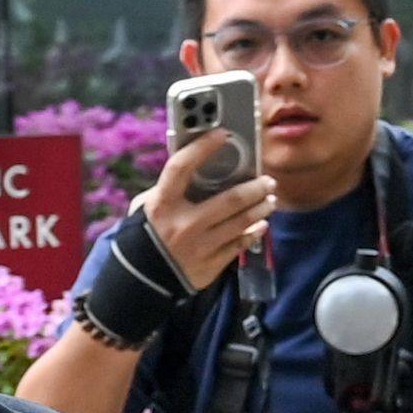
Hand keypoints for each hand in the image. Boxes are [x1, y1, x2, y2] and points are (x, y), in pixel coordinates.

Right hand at [143, 129, 272, 290]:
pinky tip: (261, 225)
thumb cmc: (148, 234)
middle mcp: (182, 224)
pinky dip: (253, 233)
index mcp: (162, 204)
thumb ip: (168, 190)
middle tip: (268, 181)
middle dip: (255, 188)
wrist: (142, 278)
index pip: (181, 168)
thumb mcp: (145, 208)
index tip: (222, 134)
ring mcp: (199, 246)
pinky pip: (239, 245)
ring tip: (270, 200)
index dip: (201, 148)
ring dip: (260, 209)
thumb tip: (198, 168)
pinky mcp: (210, 265)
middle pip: (229, 200)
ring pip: (241, 223)